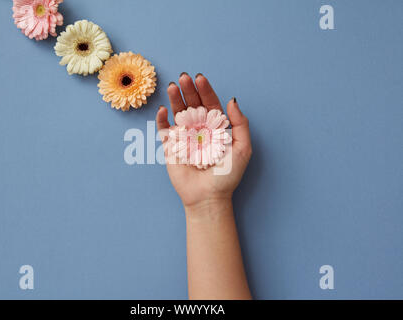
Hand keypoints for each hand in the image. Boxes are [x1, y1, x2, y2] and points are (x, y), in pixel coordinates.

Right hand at [156, 73, 251, 211]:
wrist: (208, 197)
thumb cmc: (227, 176)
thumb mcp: (243, 148)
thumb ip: (240, 124)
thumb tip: (232, 100)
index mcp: (216, 127)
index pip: (210, 103)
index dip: (206, 90)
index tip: (200, 78)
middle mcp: (200, 129)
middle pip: (193, 104)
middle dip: (188, 90)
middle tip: (184, 77)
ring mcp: (184, 137)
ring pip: (178, 113)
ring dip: (174, 99)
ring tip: (173, 86)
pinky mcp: (171, 147)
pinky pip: (164, 130)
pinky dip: (162, 120)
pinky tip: (163, 109)